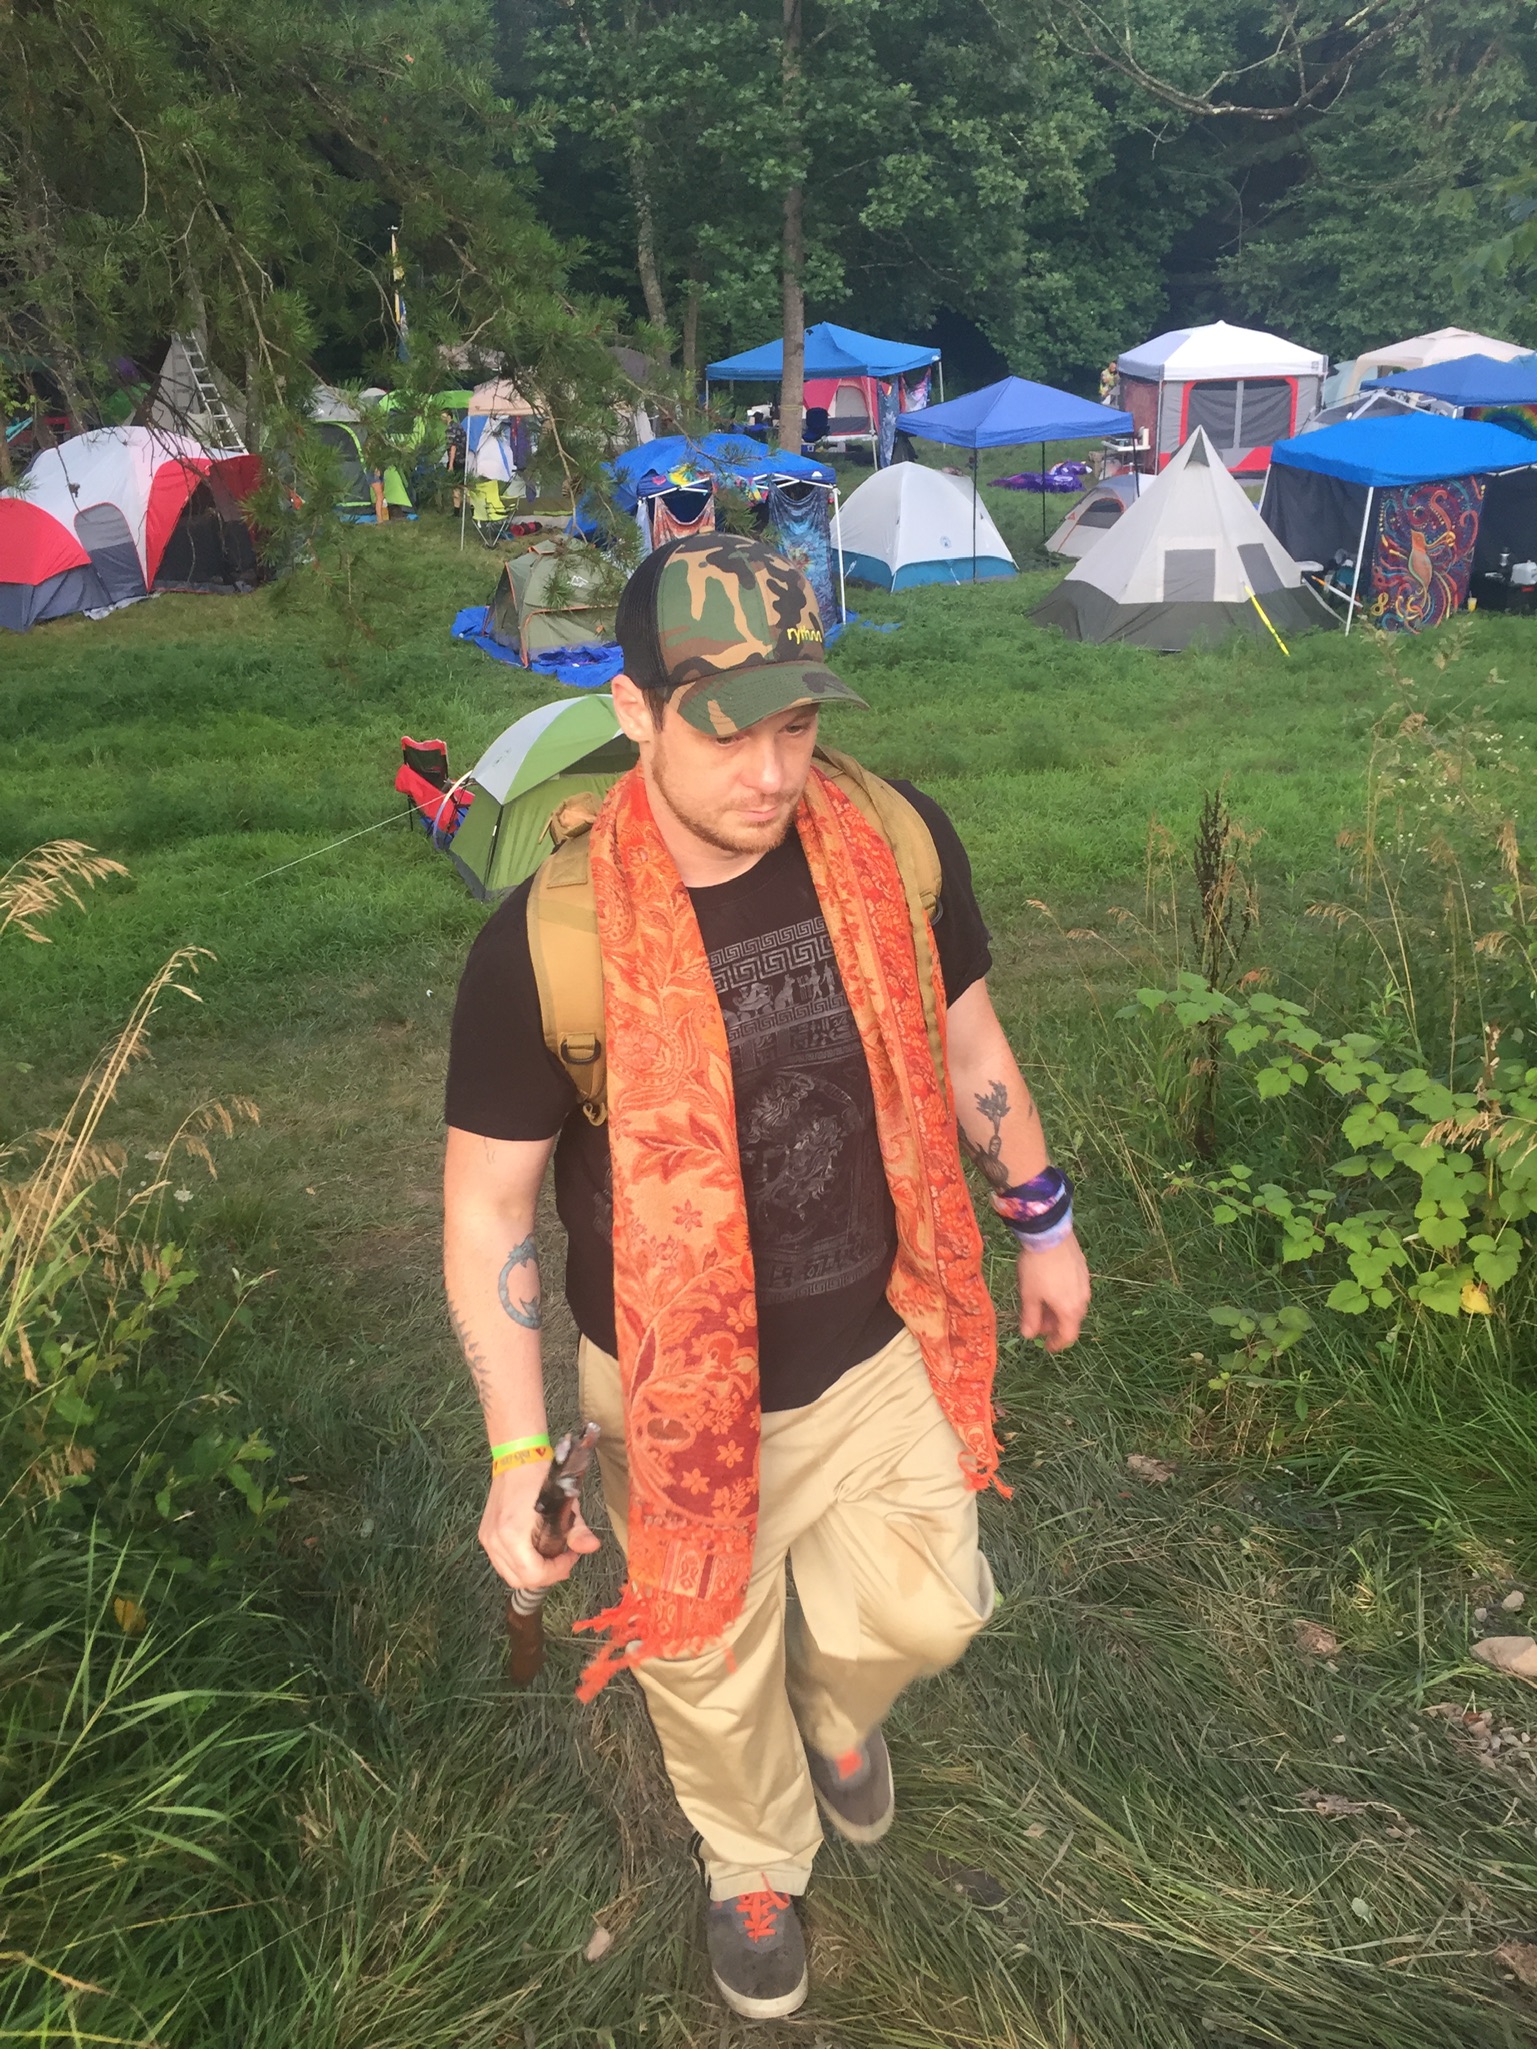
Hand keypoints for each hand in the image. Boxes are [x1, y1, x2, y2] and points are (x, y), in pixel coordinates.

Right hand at [478, 1458, 601, 1589]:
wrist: (517, 1456)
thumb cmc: (541, 1476)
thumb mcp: (565, 1502)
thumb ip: (578, 1530)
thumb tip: (592, 1547)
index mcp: (513, 1533)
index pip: (533, 1574)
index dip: (556, 1571)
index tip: (570, 1556)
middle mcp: (496, 1540)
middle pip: (520, 1580)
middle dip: (546, 1575)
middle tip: (563, 1559)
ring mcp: (488, 1538)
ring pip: (509, 1574)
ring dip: (532, 1572)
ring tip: (550, 1554)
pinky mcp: (485, 1535)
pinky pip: (502, 1563)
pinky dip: (519, 1564)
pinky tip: (535, 1549)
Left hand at [1017, 1232, 1090, 1351]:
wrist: (1049, 1234)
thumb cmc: (1037, 1268)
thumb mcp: (1029, 1295)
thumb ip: (1030, 1318)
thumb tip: (1028, 1336)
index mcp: (1070, 1310)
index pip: (1068, 1336)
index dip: (1056, 1344)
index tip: (1046, 1347)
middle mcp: (1082, 1299)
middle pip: (1072, 1320)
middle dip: (1055, 1326)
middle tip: (1039, 1324)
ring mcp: (1085, 1283)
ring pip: (1074, 1305)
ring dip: (1059, 1311)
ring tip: (1042, 1305)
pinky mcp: (1083, 1269)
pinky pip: (1076, 1291)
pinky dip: (1064, 1297)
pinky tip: (1051, 1288)